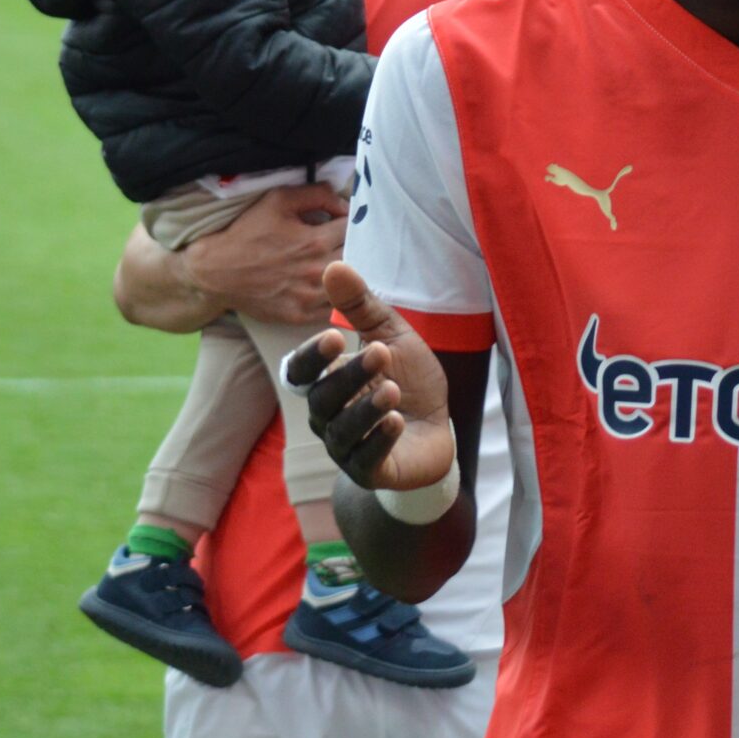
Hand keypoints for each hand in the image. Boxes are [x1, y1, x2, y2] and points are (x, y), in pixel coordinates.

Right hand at [184, 183, 348, 325]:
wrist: (215, 272)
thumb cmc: (246, 233)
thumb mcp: (278, 200)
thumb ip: (317, 194)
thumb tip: (344, 204)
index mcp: (315, 242)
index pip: (353, 230)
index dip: (351, 223)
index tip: (344, 223)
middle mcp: (318, 272)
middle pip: (357, 258)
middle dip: (354, 247)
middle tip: (342, 243)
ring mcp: (311, 298)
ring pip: (350, 285)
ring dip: (349, 273)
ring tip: (340, 265)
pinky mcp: (302, 316)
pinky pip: (335, 309)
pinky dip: (338, 297)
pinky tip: (332, 287)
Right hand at [284, 263, 456, 493]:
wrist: (437, 429)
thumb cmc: (407, 380)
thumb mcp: (391, 337)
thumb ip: (361, 307)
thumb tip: (333, 266)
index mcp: (327, 383)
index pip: (301, 371)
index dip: (312, 357)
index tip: (334, 336)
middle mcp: (328, 417)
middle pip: (322, 399)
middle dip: (349, 377)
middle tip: (379, 354)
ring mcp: (347, 447)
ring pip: (343, 431)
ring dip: (365, 409)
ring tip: (392, 390)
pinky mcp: (371, 471)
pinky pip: (367, 460)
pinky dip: (379, 440)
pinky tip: (396, 422)